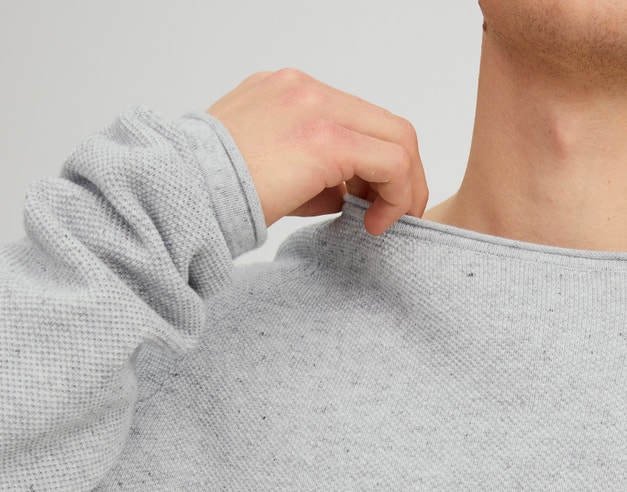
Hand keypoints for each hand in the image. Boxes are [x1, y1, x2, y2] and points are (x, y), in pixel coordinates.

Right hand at [206, 68, 428, 236]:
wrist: (179, 193)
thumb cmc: (209, 192)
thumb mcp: (264, 168)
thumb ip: (309, 170)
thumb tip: (347, 194)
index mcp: (287, 92)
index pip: (356, 119)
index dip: (376, 164)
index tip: (371, 203)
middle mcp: (305, 89)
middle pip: (385, 124)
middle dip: (402, 174)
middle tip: (395, 215)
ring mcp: (317, 107)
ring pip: (397, 138)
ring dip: (404, 186)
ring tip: (386, 222)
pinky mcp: (326, 139)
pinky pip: (390, 162)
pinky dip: (396, 195)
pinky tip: (375, 224)